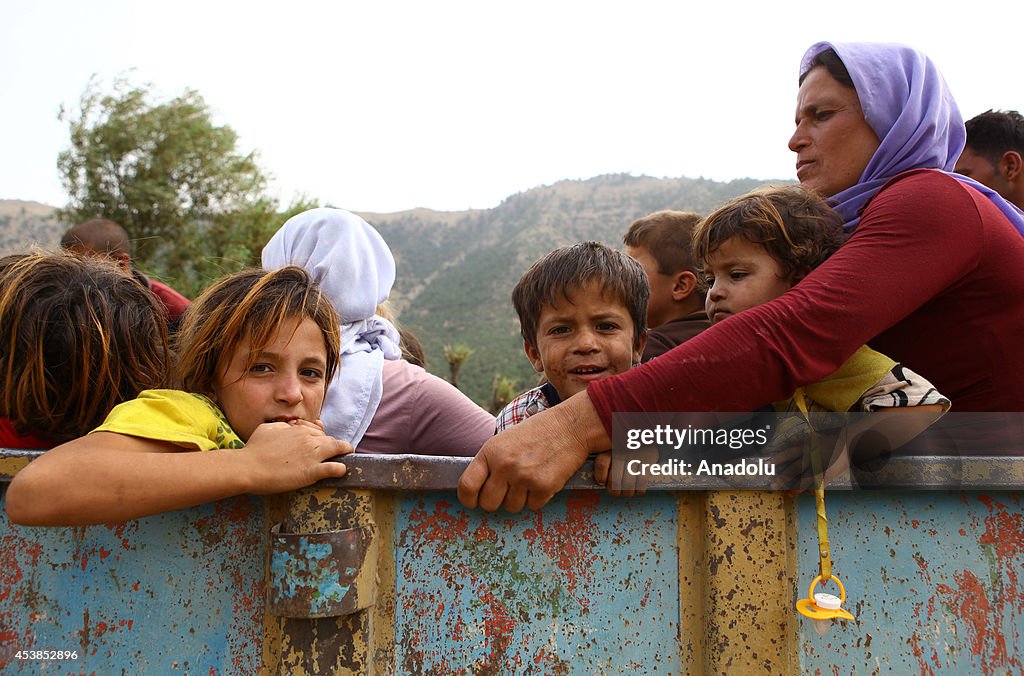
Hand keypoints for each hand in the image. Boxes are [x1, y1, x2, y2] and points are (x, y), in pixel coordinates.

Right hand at [242, 420, 352, 493]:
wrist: (248, 467)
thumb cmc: (254, 449)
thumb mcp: (267, 428)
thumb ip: (283, 426)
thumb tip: (291, 426)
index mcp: (298, 429)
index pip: (317, 430)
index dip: (320, 437)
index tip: (321, 442)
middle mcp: (308, 439)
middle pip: (329, 439)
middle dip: (332, 445)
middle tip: (333, 452)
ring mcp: (312, 455)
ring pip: (338, 448)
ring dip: (344, 452)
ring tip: (347, 455)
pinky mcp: (312, 472)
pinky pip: (335, 468)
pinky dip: (341, 469)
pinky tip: (341, 471)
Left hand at [458, 390, 607, 511]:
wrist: (569, 427)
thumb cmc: (536, 434)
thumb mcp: (504, 442)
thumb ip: (489, 464)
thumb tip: (475, 492)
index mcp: (490, 452)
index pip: (467, 486)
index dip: (468, 499)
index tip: (473, 502)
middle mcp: (504, 465)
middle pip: (488, 504)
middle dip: (497, 501)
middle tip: (507, 490)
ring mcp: (524, 477)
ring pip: (512, 507)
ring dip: (520, 498)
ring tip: (530, 477)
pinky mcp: (544, 487)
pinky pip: (533, 506)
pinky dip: (538, 497)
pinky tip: (543, 478)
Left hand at [594, 448, 652, 496]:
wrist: (645, 436)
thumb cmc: (625, 447)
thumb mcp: (612, 447)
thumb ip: (605, 460)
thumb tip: (601, 482)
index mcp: (610, 449)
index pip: (601, 463)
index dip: (600, 477)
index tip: (602, 482)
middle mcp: (622, 453)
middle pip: (615, 479)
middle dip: (614, 491)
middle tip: (615, 492)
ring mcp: (635, 457)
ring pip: (628, 483)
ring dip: (627, 492)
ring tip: (627, 492)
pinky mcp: (647, 461)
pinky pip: (642, 481)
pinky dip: (639, 489)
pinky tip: (638, 489)